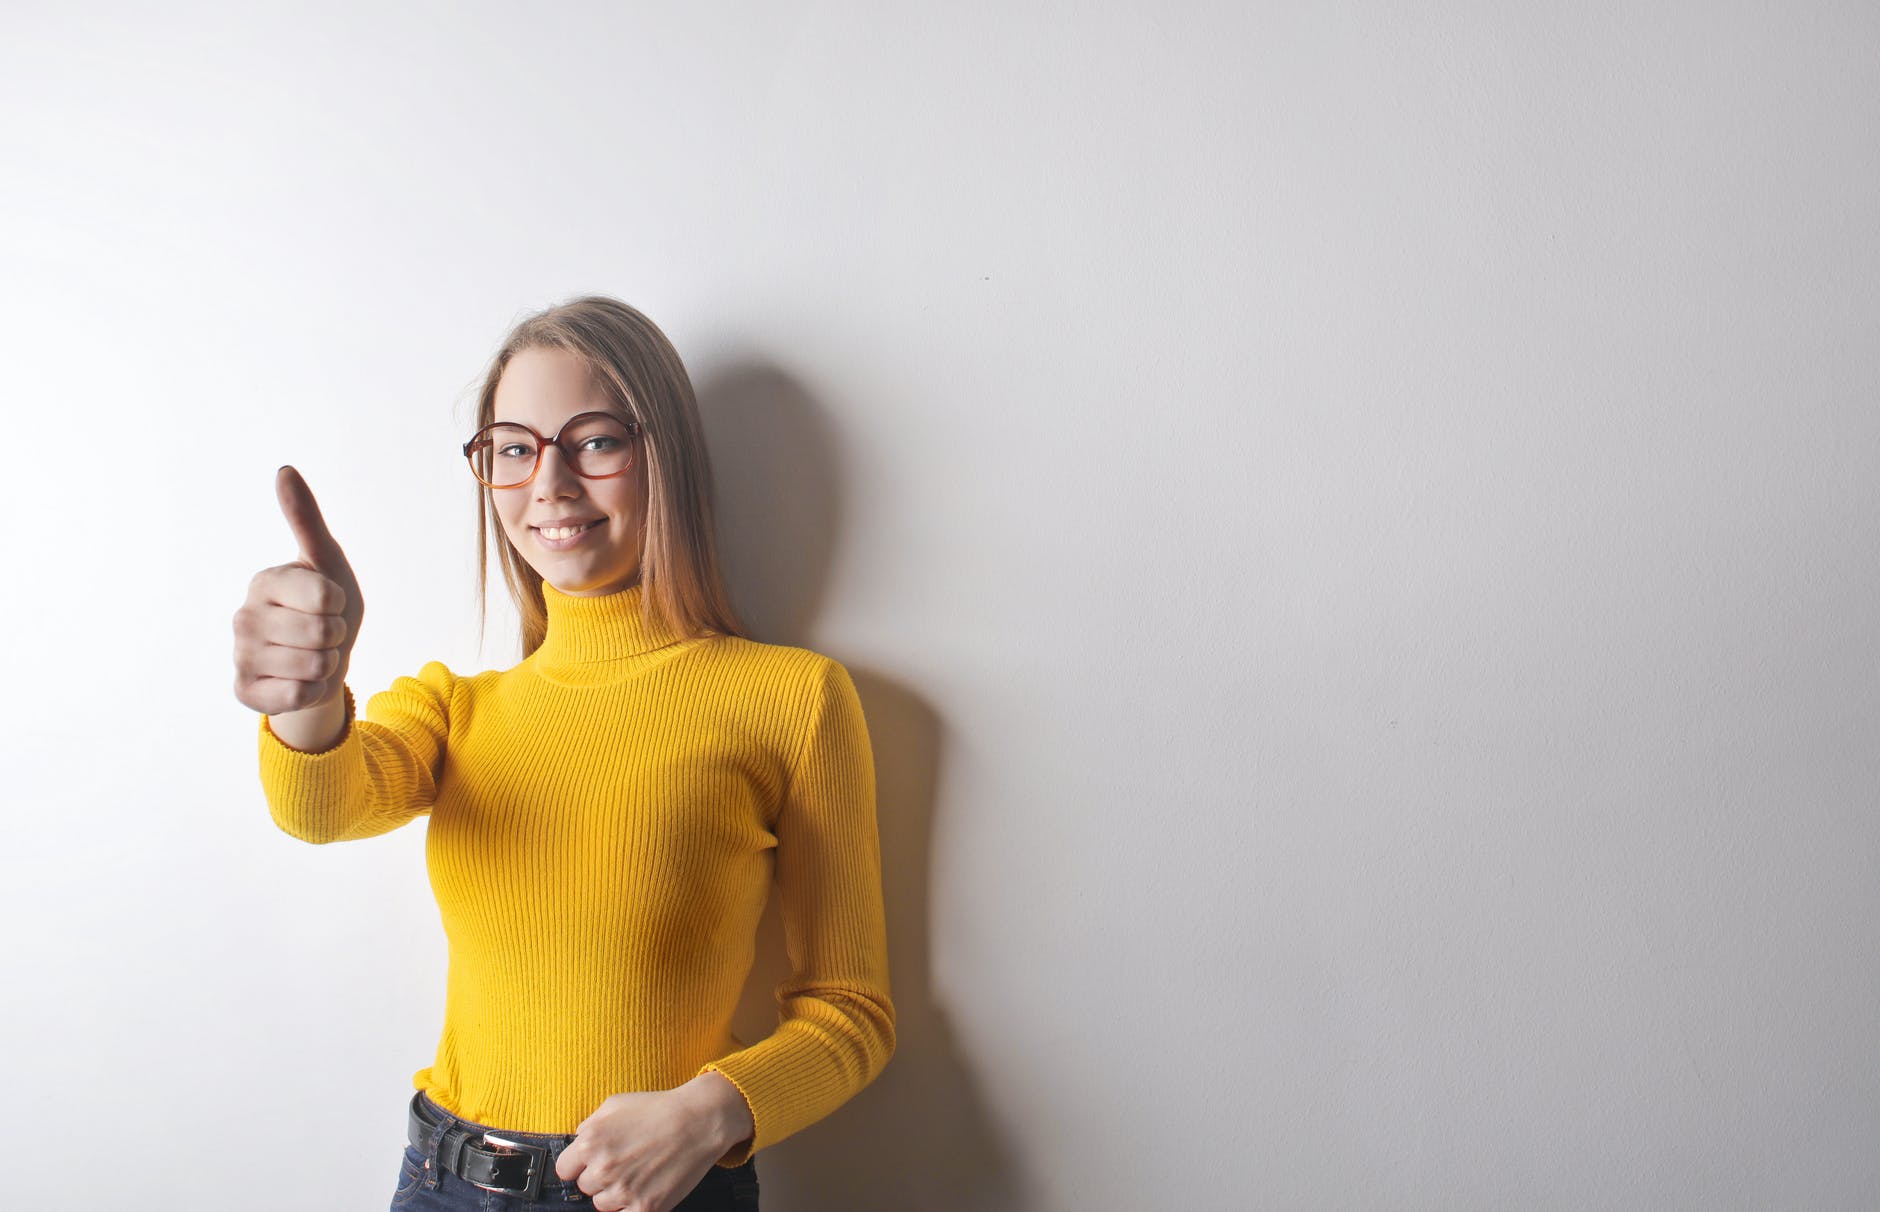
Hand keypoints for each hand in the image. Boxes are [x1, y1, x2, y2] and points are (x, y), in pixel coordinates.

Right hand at [233, 467, 364, 722]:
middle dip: (337, 637)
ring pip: (314, 667)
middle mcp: (244, 616)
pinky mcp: (244, 690)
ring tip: (314, 656)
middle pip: (323, 634)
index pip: (326, 597)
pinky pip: (297, 696)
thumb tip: (284, 469)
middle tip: (323, 633)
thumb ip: (306, 518)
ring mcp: (240, 656)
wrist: (322, 660)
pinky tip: (300, 680)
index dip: (340, 604)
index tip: (329, 603)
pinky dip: (312, 691)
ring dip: (328, 665)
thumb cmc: (328, 605)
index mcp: (265, 581)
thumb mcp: (327, 560)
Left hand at [555, 1080, 744, 1211]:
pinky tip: (645, 1186)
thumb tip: (577, 1141)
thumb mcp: (614, 1104)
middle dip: (599, 1176)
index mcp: (590, 1143)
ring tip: (637, 1172)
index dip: (577, 1165)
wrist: (699, 1121)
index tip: (590, 1162)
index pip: (564, 1170)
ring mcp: (624, 1191)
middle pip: (585, 1187)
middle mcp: (603, 1169)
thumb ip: (589, 1125)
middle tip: (623, 1162)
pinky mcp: (646, 1207)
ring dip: (615, 1192)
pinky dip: (633, 1204)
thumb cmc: (658, 1109)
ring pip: (603, 1204)